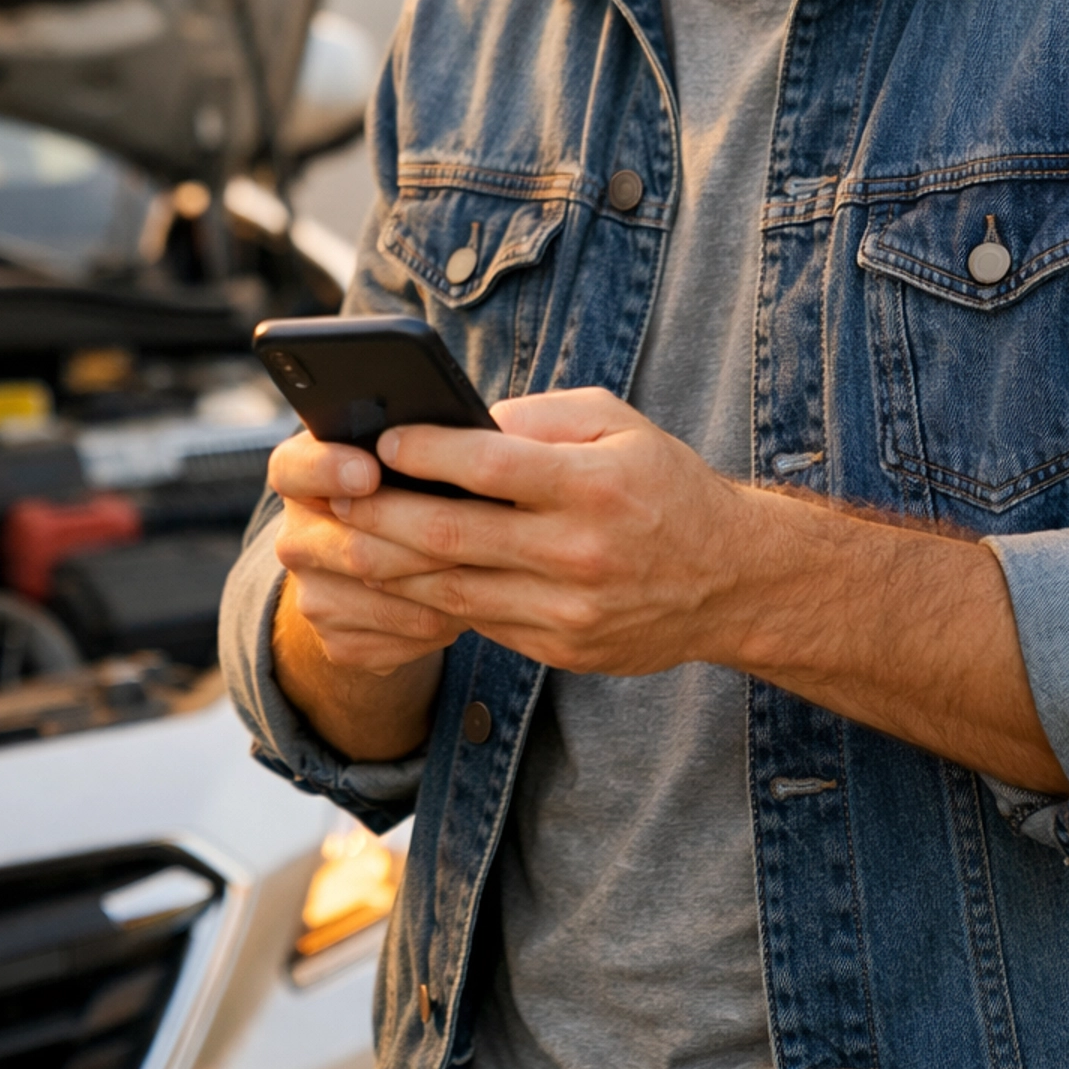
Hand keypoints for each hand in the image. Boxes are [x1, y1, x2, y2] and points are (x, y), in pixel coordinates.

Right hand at [268, 428, 463, 677]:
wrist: (379, 571)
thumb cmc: (404, 491)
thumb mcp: (399, 457)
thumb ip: (417, 443)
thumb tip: (473, 436)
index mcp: (301, 477)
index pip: (294, 469)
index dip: (327, 470)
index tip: (368, 472)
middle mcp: (295, 538)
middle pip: (354, 547)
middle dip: (424, 542)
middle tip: (480, 531)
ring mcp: (311, 595)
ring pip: (383, 597)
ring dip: (443, 587)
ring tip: (488, 567)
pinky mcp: (337, 642)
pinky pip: (398, 638)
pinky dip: (440, 623)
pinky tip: (466, 603)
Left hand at [321, 388, 743, 674]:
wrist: (733, 580)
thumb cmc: (665, 485)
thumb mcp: (619, 423)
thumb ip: (540, 418)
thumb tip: (462, 423)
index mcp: (593, 485)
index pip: (489, 466)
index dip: (426, 453)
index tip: (380, 439)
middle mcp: (578, 552)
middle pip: (451, 537)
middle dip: (380, 516)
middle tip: (335, 495)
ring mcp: (567, 611)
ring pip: (450, 591)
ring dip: (386, 567)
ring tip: (344, 538)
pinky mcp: (560, 649)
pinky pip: (478, 621)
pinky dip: (428, 600)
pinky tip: (394, 578)